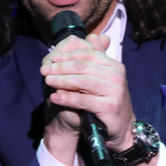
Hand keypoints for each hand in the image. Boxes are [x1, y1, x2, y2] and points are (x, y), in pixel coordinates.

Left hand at [40, 34, 135, 163]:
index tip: (52, 58)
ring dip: (62, 80)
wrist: (121, 128)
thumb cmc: (107, 102)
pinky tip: (55, 97)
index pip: (89, 53)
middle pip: (83, 66)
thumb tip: (92, 36)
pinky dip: (66, 98)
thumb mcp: (103, 78)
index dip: (68, 55)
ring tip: (48, 81)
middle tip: (44, 70)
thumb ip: (97, 58)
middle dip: (61, 67)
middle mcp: (117, 76)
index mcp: (115, 65)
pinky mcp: (108, 107)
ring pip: (82, 81)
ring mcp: (114, 91)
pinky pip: (82, 100)